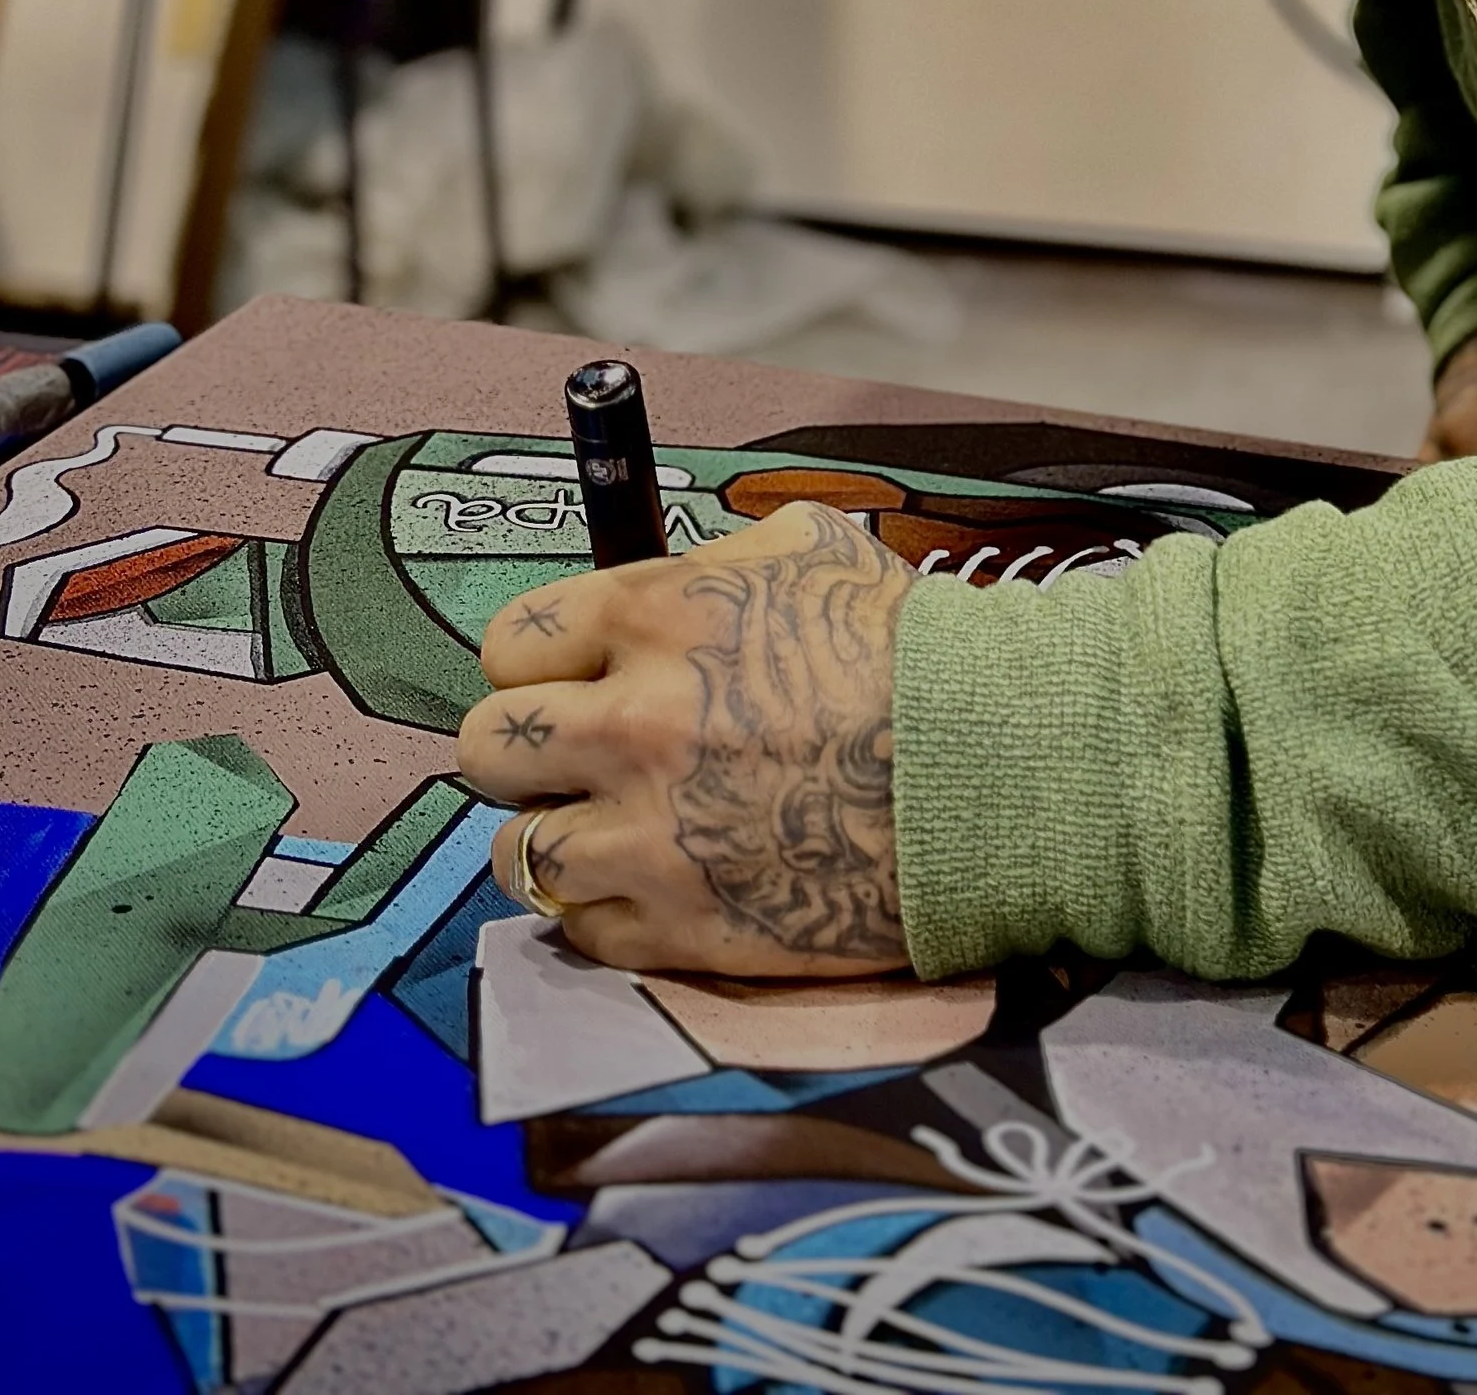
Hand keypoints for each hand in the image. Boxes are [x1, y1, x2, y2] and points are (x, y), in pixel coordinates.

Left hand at [457, 497, 913, 977]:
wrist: (987, 768)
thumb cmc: (908, 650)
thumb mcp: (810, 547)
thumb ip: (710, 564)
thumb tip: (669, 582)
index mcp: (654, 618)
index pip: (510, 643)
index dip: (540, 660)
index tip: (569, 677)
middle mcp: (630, 726)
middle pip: (488, 748)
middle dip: (527, 749)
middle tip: (576, 756)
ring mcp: (648, 837)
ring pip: (517, 852)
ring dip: (557, 837)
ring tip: (610, 828)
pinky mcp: (679, 927)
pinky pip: (582, 929)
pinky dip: (608, 910)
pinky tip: (658, 880)